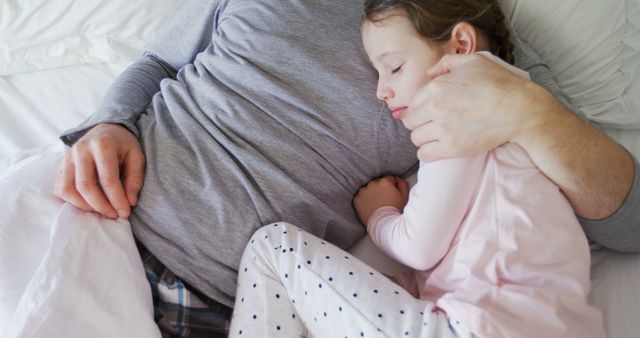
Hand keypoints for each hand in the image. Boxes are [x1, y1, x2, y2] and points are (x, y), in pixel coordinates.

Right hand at [54, 123, 144, 218]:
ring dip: (85, 206)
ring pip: (68, 189)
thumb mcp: (137, 156)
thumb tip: (130, 202)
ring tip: (102, 211)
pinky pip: (60, 188)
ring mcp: (67, 157)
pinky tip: (89, 204)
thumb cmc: (123, 144)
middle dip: (101, 206)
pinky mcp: (61, 165)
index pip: (108, 179)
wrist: (106, 129)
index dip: (116, 199)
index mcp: (102, 145)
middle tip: (114, 215)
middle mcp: (81, 150)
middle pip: (85, 186)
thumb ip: (135, 178)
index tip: (125, 213)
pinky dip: (73, 201)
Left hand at [353, 176, 408, 225]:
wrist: (384, 224)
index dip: (392, 187)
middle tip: (384, 200)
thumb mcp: (405, 196)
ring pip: (368, 189)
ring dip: (372, 194)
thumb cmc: (396, 211)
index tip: (392, 195)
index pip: (389, 179)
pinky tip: (369, 207)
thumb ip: (402, 183)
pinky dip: (364, 200)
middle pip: (377, 183)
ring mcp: (363, 191)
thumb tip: (397, 179)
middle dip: (381, 189)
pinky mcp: (357, 199)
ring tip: (376, 204)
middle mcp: (373, 184)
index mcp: (385, 181)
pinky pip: (360, 197)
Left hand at [403, 53, 550, 161]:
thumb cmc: (499, 83)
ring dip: (423, 137)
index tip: (428, 111)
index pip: (412, 102)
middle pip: (410, 121)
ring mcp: (443, 129)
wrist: (519, 109)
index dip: (419, 107)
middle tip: (431, 124)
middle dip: (419, 122)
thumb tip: (429, 73)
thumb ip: (447, 63)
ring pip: (416, 138)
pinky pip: (425, 154)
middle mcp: (436, 107)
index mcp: (437, 87)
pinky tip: (436, 148)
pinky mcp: (452, 147)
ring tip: (435, 136)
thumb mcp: (474, 62)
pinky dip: (427, 152)